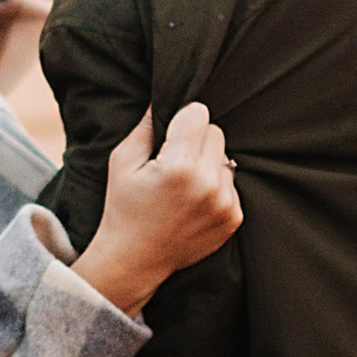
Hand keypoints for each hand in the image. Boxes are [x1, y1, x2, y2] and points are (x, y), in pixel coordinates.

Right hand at [73, 103, 241, 316]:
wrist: (135, 260)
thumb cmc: (124, 207)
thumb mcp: (122, 162)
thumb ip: (145, 126)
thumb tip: (162, 96)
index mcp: (178, 166)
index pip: (199, 114)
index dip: (182, 120)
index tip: (170, 135)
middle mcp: (207, 184)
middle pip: (216, 133)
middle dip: (197, 140)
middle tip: (174, 162)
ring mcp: (224, 204)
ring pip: (226, 159)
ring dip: (208, 164)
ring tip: (184, 186)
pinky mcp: (234, 218)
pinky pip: (232, 184)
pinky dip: (216, 187)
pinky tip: (194, 202)